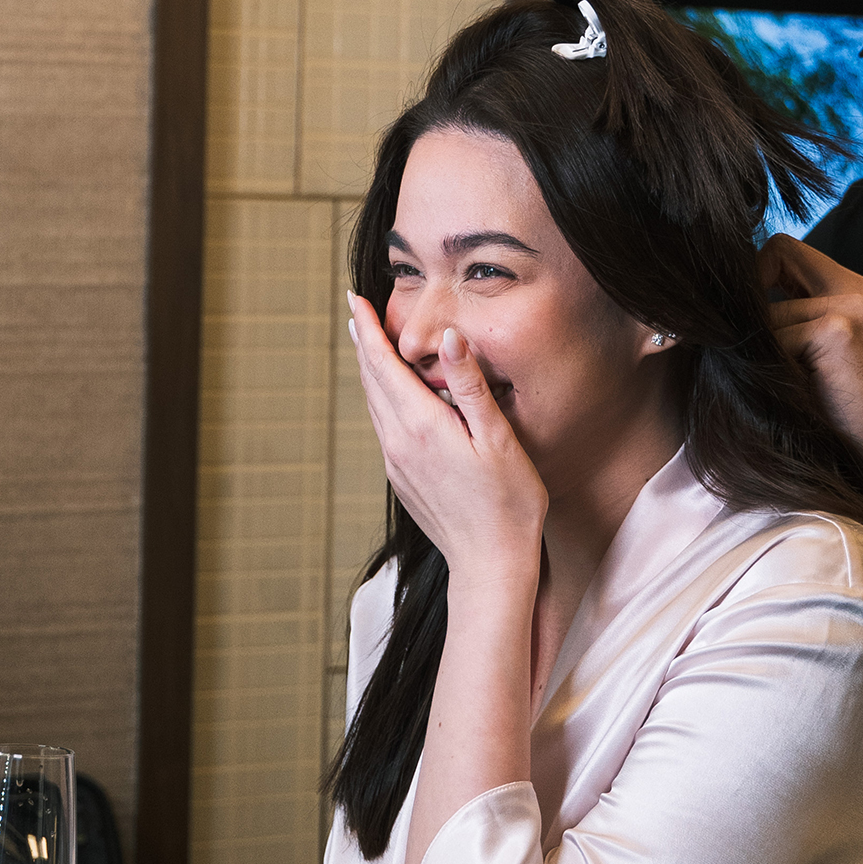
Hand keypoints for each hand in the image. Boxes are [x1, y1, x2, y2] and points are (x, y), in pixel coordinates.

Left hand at [347, 294, 547, 592]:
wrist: (489, 564)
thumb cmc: (507, 504)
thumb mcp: (498, 439)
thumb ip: (471, 386)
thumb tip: (449, 337)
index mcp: (420, 426)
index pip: (382, 364)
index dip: (366, 329)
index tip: (354, 299)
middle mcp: (397, 443)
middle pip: (370, 381)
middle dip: (362, 343)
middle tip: (355, 311)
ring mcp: (395, 464)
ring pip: (373, 405)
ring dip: (369, 371)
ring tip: (367, 344)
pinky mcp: (401, 479)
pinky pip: (383, 427)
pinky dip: (381, 399)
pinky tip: (391, 396)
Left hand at [757, 234, 862, 475]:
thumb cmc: (844, 409)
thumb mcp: (817, 352)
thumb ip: (790, 317)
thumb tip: (723, 303)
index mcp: (854, 288)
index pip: (785, 249)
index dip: (757, 271)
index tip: (746, 312)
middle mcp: (857, 288)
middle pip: (776, 254)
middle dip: (752, 296)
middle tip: (751, 343)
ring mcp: (851, 306)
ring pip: (769, 312)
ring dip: (763, 349)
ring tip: (782, 382)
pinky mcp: (838, 330)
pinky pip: (775, 340)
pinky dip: (773, 368)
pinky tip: (793, 392)